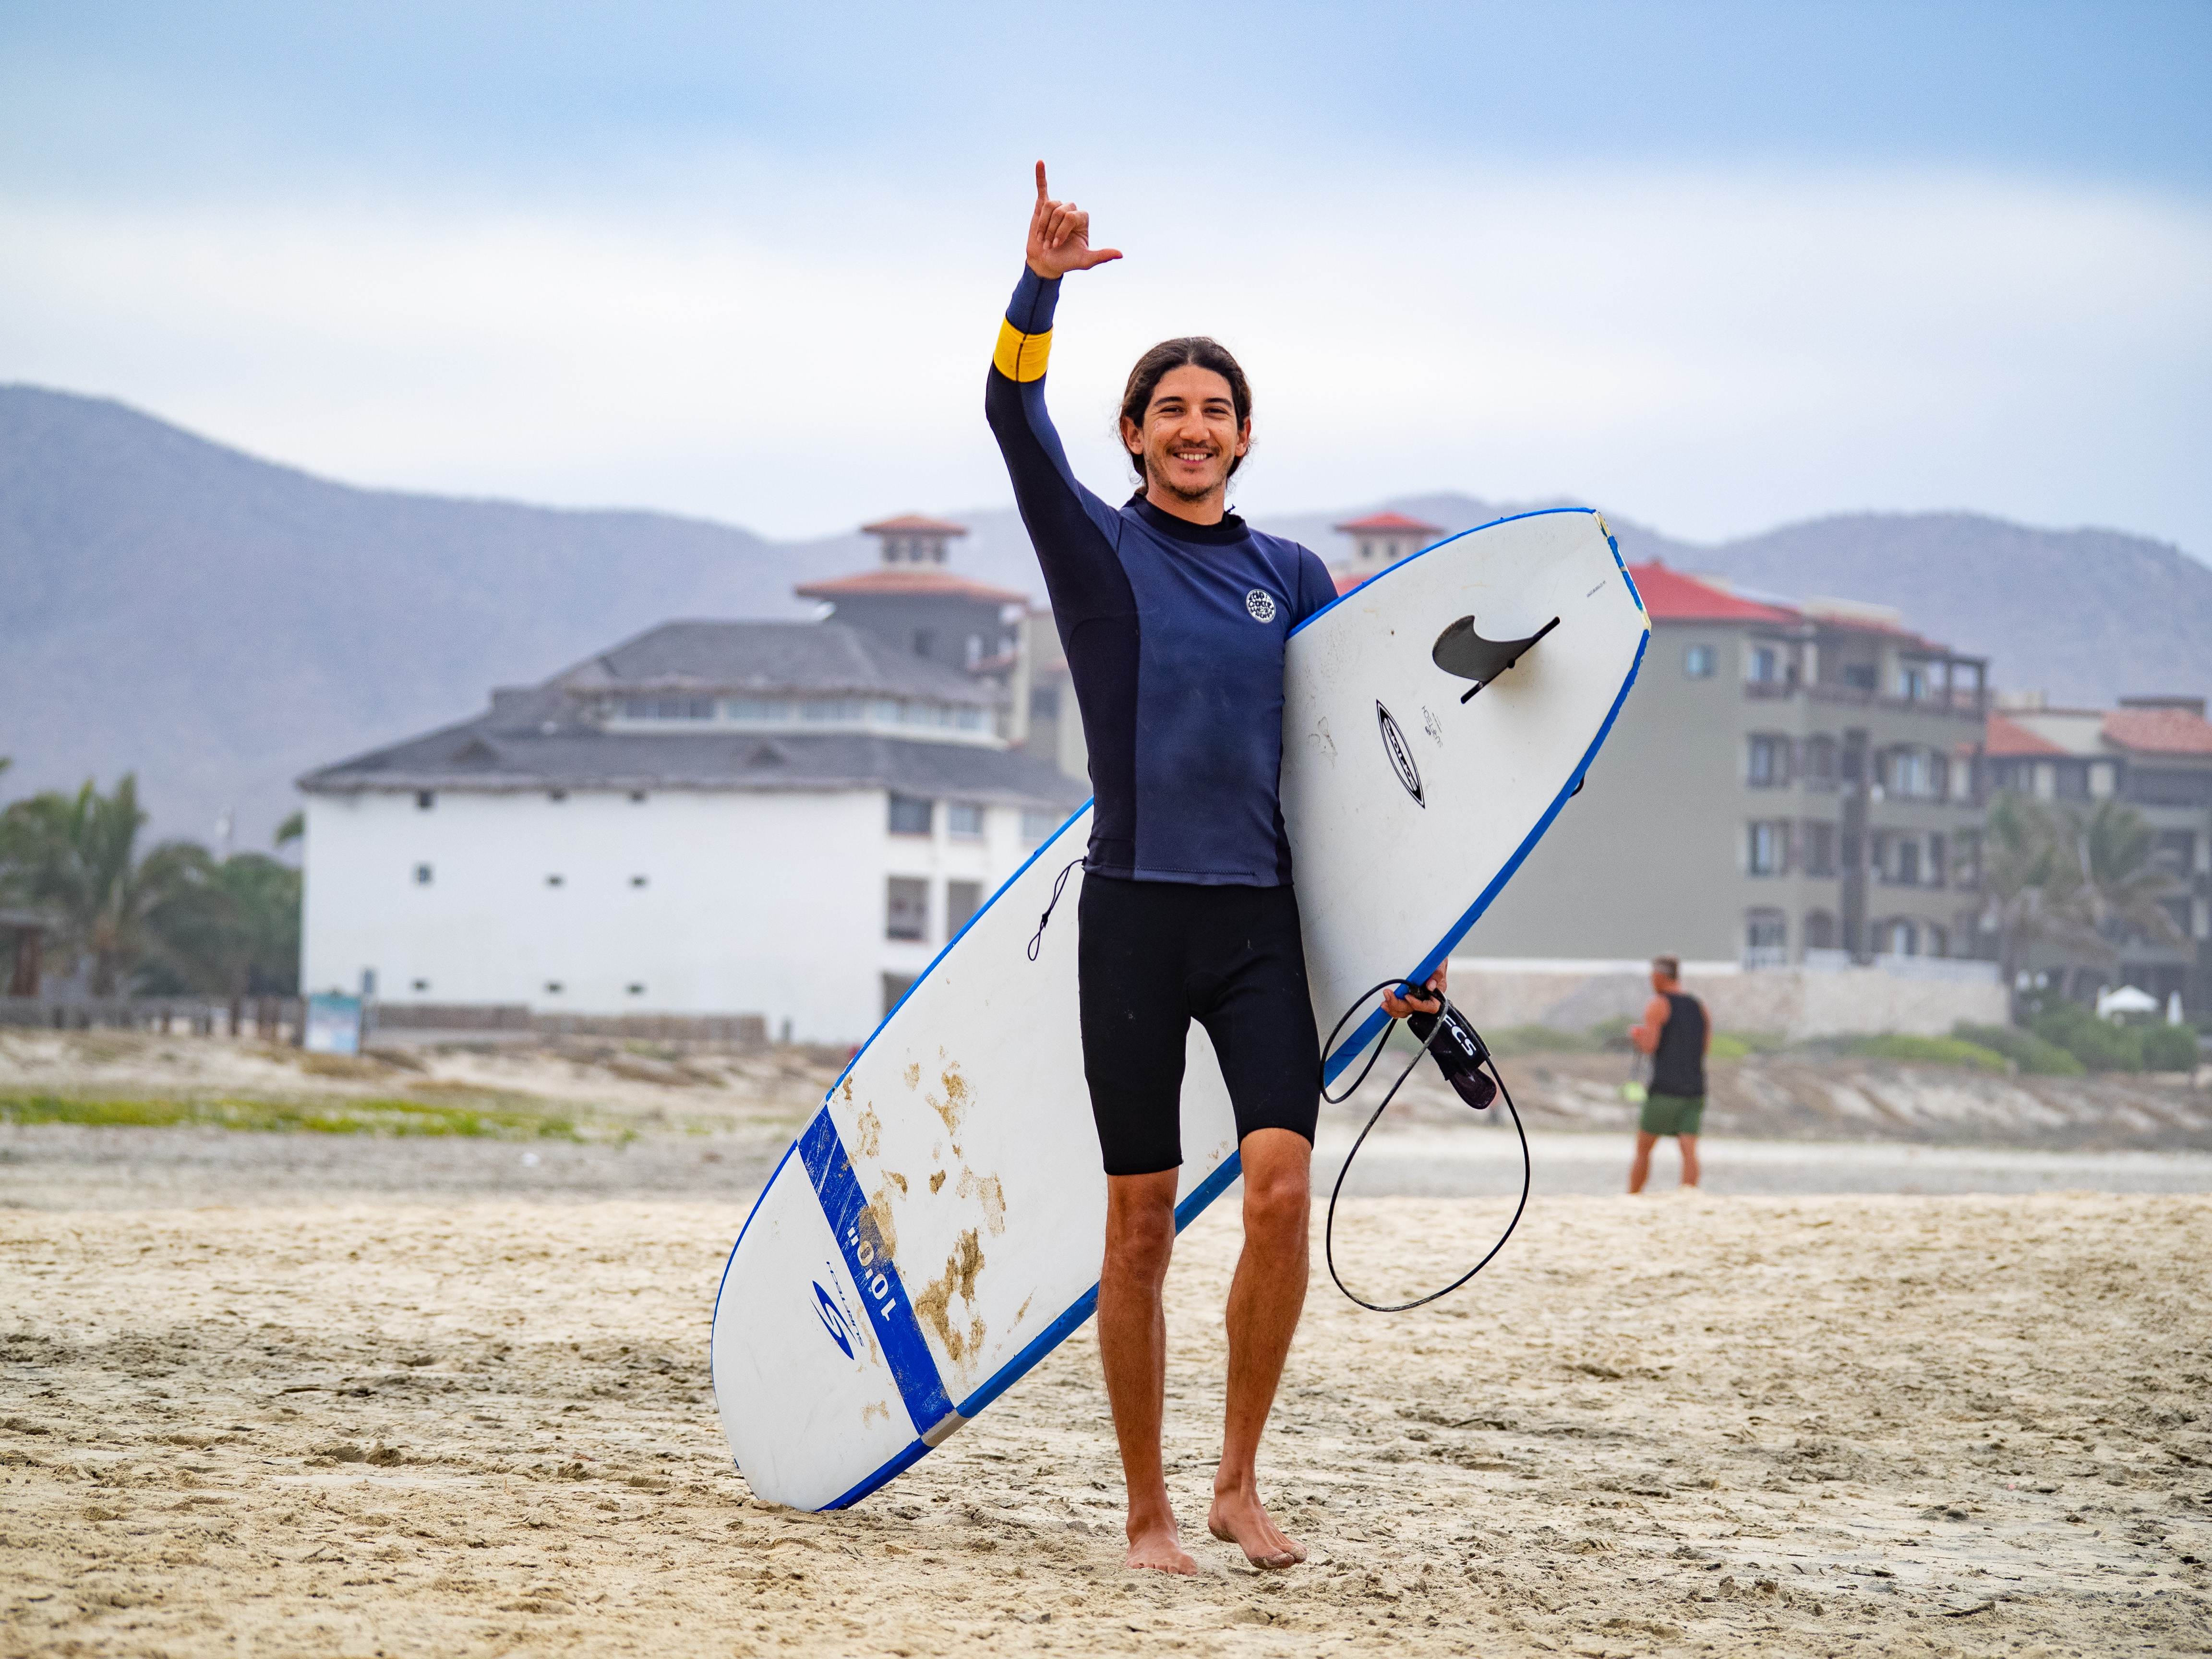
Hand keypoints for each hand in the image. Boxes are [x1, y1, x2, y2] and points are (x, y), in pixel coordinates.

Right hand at [1026, 160, 1122, 279]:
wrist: (1045, 262)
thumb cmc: (1066, 261)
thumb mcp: (1085, 261)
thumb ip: (1101, 256)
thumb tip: (1121, 254)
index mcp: (1082, 219)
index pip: (1070, 216)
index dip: (1061, 231)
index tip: (1056, 246)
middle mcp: (1071, 210)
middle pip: (1060, 211)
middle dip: (1051, 230)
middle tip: (1049, 245)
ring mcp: (1057, 207)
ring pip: (1049, 206)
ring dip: (1043, 225)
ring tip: (1042, 238)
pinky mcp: (1042, 206)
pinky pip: (1043, 187)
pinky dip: (1041, 175)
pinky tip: (1040, 162)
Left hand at [1381, 963, 1446, 1019]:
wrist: (1431, 961)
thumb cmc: (1436, 964)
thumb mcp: (1439, 966)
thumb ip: (1437, 975)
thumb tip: (1431, 985)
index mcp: (1436, 995)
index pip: (1430, 1007)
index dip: (1418, 1004)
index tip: (1407, 996)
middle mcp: (1425, 1001)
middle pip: (1413, 1010)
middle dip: (1398, 1004)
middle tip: (1388, 994)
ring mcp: (1415, 1001)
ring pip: (1405, 1012)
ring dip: (1393, 1008)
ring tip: (1384, 1001)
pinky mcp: (1407, 1000)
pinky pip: (1400, 1009)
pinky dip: (1392, 1008)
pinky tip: (1385, 1003)